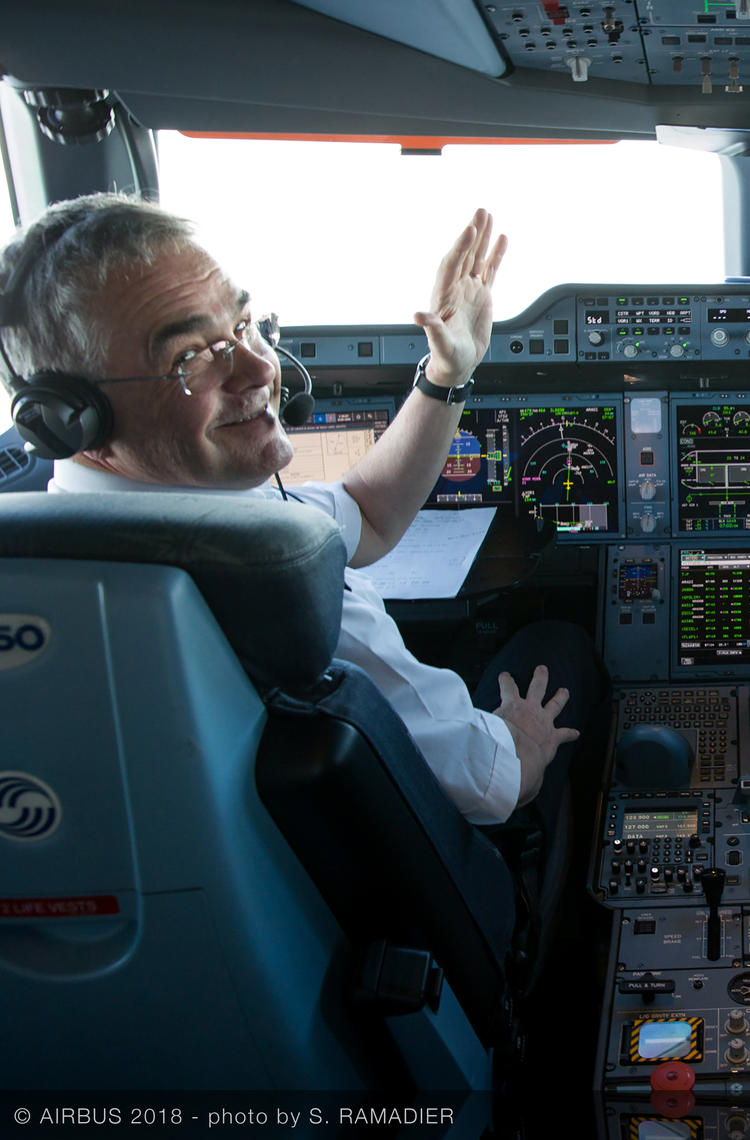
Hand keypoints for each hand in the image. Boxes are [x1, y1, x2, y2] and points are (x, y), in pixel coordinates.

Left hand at [413, 208, 506, 386]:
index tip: (470, 230)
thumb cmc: (446, 356)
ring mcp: (469, 289)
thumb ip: (432, 328)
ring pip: (477, 258)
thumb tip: (418, 315)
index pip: (451, 265)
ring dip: (483, 238)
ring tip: (489, 215)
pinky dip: (496, 254)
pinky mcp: (482, 295)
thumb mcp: (439, 344)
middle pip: (464, 254)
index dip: (460, 247)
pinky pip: (489, 270)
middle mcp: (455, 288)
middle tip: (481, 211)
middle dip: (473, 233)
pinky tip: (502, 238)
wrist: (456, 365)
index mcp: (443, 296)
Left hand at [492, 665, 579, 807]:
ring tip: (542, 669)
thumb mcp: (532, 785)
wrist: (516, 757)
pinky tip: (503, 674)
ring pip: (537, 688)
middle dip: (559, 697)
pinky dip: (506, 680)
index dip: (570, 734)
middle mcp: (543, 721)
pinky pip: (509, 687)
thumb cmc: (525, 773)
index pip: (564, 736)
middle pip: (555, 705)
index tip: (575, 732)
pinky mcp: (511, 703)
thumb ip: (528, 788)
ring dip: (540, 678)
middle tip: (563, 690)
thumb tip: (522, 799)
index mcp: (551, 741)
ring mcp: (529, 708)